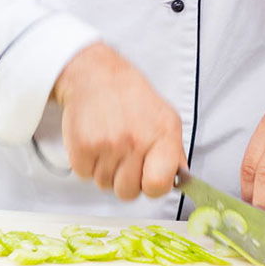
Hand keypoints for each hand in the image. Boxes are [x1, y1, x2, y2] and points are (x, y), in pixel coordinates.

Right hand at [53, 42, 185, 200]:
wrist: (95, 73)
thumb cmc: (131, 96)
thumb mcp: (165, 117)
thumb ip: (175, 152)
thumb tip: (182, 181)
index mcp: (162, 135)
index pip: (158, 185)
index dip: (152, 186)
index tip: (147, 176)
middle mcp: (135, 140)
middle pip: (128, 192)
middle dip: (124, 178)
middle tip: (123, 154)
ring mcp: (108, 144)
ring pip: (104, 184)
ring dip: (104, 169)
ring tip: (108, 142)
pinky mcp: (82, 145)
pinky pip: (84, 174)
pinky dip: (86, 162)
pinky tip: (93, 140)